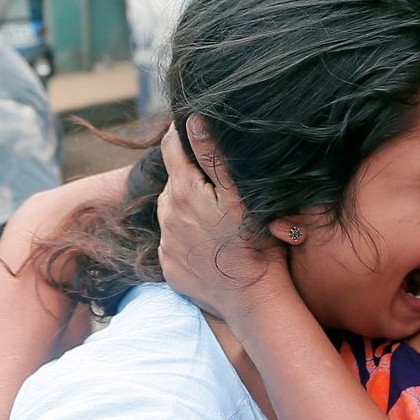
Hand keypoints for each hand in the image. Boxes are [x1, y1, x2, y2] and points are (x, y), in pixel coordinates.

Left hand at [156, 117, 288, 320]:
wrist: (251, 300)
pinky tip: (212, 243)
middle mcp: (167, 214)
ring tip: (218, 216)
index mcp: (182, 191)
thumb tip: (193, 119)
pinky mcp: (170, 267)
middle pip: (174, 181)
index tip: (192, 127)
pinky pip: (175, 241)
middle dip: (190, 175)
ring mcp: (166, 243)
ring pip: (172, 210)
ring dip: (189, 206)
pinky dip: (188, 236)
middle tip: (218, 182)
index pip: (171, 147)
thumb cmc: (253, 244)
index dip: (181, 133)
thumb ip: (213, 156)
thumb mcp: (239, 195)